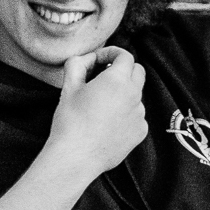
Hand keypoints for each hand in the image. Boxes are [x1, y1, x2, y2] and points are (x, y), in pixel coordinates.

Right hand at [48, 46, 146, 176]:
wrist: (77, 156)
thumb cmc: (70, 121)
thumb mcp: (68, 87)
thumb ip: (77, 65)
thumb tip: (84, 59)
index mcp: (117, 80)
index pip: (125, 56)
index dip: (112, 53)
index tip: (100, 60)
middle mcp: (134, 95)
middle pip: (138, 72)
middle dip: (124, 69)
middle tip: (105, 75)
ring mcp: (139, 115)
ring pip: (137, 95)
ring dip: (124, 93)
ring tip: (102, 105)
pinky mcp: (141, 131)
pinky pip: (136, 116)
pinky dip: (126, 114)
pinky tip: (108, 123)